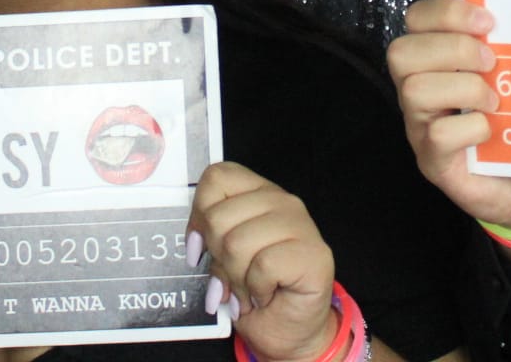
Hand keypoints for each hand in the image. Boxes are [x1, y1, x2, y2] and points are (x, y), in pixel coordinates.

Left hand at [187, 162, 337, 361]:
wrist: (291, 331)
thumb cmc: (258, 293)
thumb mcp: (225, 259)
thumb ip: (212, 238)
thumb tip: (197, 245)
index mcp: (259, 194)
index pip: (217, 179)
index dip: (199, 215)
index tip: (199, 248)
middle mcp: (282, 202)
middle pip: (219, 217)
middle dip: (217, 260)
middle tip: (232, 280)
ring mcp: (301, 225)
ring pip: (237, 243)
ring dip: (236, 280)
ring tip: (248, 291)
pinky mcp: (313, 254)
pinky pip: (263, 266)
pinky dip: (257, 290)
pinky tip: (266, 295)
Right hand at [386, 0, 510, 238]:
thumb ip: (507, 50)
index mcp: (434, 62)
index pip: (416, 18)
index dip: (447, 12)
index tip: (488, 21)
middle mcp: (417, 93)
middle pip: (401, 52)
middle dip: (453, 48)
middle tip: (491, 61)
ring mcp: (420, 129)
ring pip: (414, 90)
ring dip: (464, 88)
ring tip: (494, 100)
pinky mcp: (435, 164)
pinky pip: (438, 135)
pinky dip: (471, 126)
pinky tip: (492, 129)